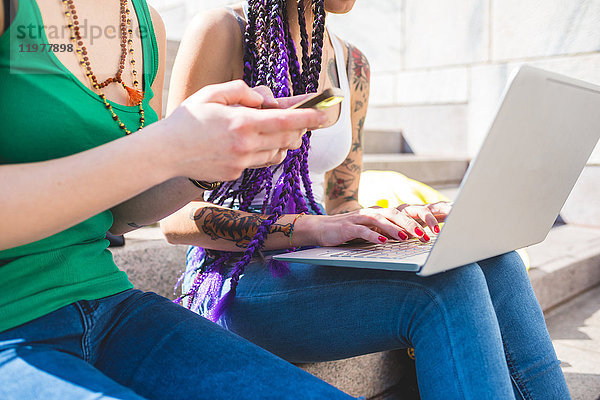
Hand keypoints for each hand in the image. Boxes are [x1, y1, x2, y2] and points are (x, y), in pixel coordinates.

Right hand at [159, 80, 327, 181]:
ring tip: (272, 131)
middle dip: (299, 130)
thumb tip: (263, 99)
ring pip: (278, 154)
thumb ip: (241, 91)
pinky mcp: (236, 174)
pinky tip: (255, 145)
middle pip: (288, 140)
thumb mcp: (211, 93)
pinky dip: (266, 153)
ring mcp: (242, 163)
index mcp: (242, 123)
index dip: (310, 117)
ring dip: (283, 143)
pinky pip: (261, 163)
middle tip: (300, 122)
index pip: (286, 121)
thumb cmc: (187, 119)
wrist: (164, 153)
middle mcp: (246, 145)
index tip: (325, 113)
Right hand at [296, 202, 451, 246]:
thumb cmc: (350, 232)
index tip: (437, 226)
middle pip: (395, 214)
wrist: (320, 228)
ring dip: (395, 229)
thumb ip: (389, 232)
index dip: (420, 217)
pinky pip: (362, 231)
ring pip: (381, 220)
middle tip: (428, 235)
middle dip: (413, 224)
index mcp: (380, 213)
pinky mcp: (347, 227)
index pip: (404, 213)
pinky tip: (383, 242)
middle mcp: (371, 212)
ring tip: (408, 237)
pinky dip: (373, 236)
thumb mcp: (372, 232)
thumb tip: (413, 238)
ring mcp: (358, 218)